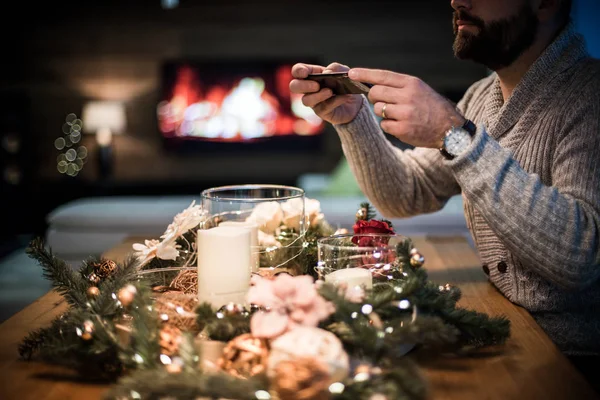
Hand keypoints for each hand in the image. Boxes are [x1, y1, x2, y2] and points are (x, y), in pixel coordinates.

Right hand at [289, 62, 363, 124]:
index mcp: (312, 74)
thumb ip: (336, 68)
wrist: (355, 102)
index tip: (305, 73)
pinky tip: (342, 97)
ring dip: (317, 95)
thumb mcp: (344, 71)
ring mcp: (313, 101)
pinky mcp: (321, 112)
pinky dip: (333, 101)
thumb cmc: (345, 84)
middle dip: (303, 85)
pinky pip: (323, 107)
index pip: (297, 71)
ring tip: (330, 92)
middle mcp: (308, 88)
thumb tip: (327, 72)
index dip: (298, 71)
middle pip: (294, 86)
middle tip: (316, 85)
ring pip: (306, 100)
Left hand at [348, 68, 464, 147]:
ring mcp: (405, 113)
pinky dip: (389, 125)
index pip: (383, 76)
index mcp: (412, 83)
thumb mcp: (419, 89)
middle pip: (375, 93)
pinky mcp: (403, 129)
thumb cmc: (431, 107)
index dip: (364, 74)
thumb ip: (398, 86)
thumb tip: (372, 85)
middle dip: (374, 97)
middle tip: (383, 101)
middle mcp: (408, 96)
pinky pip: (384, 125)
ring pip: (378, 109)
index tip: (351, 73)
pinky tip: (402, 125)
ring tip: (398, 114)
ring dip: (383, 112)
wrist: (450, 128)